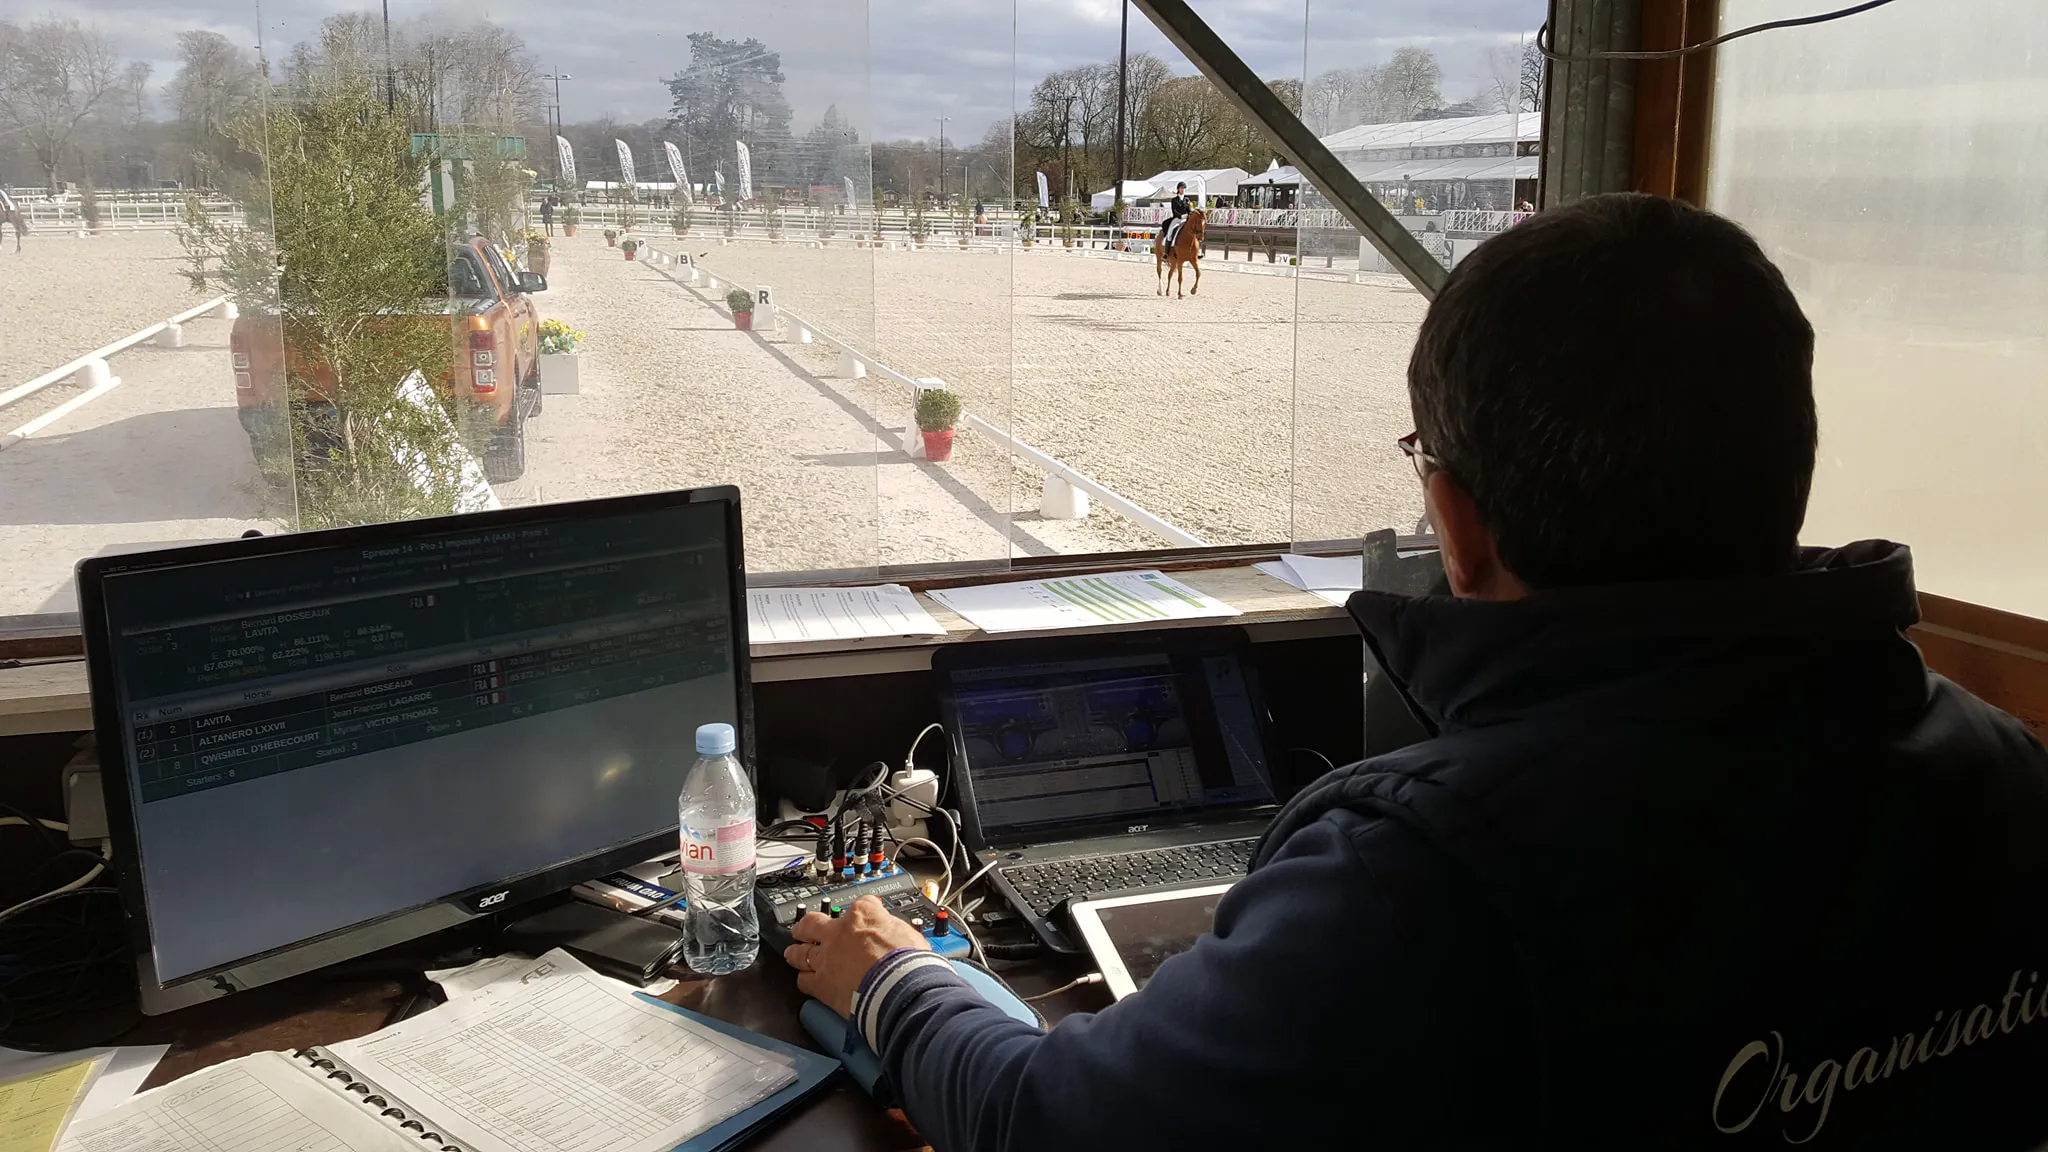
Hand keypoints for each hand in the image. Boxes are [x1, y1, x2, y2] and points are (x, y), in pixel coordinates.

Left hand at [785, 896, 930, 1017]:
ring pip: (800, 951)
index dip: (864, 910)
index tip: (865, 915)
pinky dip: (805, 980)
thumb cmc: (909, 964)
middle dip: (807, 925)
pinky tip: (806, 981)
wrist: (900, 990)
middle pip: (812, 922)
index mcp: (864, 915)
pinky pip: (804, 980)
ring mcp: (826, 958)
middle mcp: (839, 933)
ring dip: (796, 952)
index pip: (861, 904)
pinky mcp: (821, 984)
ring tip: (794, 953)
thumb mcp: (911, 935)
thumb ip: (895, 931)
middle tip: (805, 927)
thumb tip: (897, 935)